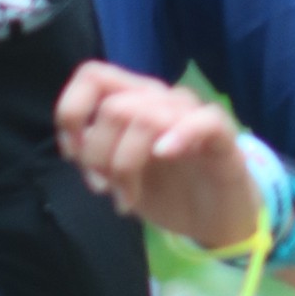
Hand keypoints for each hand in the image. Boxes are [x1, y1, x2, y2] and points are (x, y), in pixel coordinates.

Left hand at [54, 60, 261, 253]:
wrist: (212, 219)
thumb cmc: (165, 191)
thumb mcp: (116, 176)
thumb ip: (93, 154)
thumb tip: (75, 146)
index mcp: (133, 100)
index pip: (93, 76)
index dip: (72, 112)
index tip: (73, 154)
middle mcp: (160, 99)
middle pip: (114, 106)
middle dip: (97, 155)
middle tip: (103, 188)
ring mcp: (191, 115)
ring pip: (147, 117)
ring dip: (126, 166)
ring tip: (125, 199)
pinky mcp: (222, 137)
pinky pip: (204, 121)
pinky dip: (180, 135)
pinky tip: (164, 155)